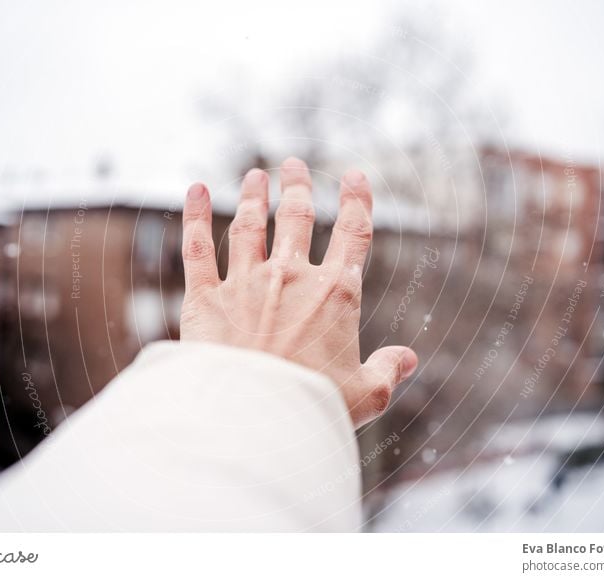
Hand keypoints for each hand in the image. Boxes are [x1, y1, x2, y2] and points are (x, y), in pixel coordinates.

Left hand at [180, 157, 416, 427]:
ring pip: (250, 224)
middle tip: (294, 164)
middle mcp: (291, 277)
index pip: (353, 234)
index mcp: (335, 295)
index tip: (355, 176)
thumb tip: (408, 358)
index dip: (357, 200)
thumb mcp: (366, 394)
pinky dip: (194, 214)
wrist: (253, 417)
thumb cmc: (313, 407)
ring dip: (253, 195)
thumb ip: (388, 370)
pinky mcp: (206, 297)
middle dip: (297, 186)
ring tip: (254, 174)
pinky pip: (197, 247)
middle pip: (297, 217)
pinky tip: (195, 188)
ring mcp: (246, 282)